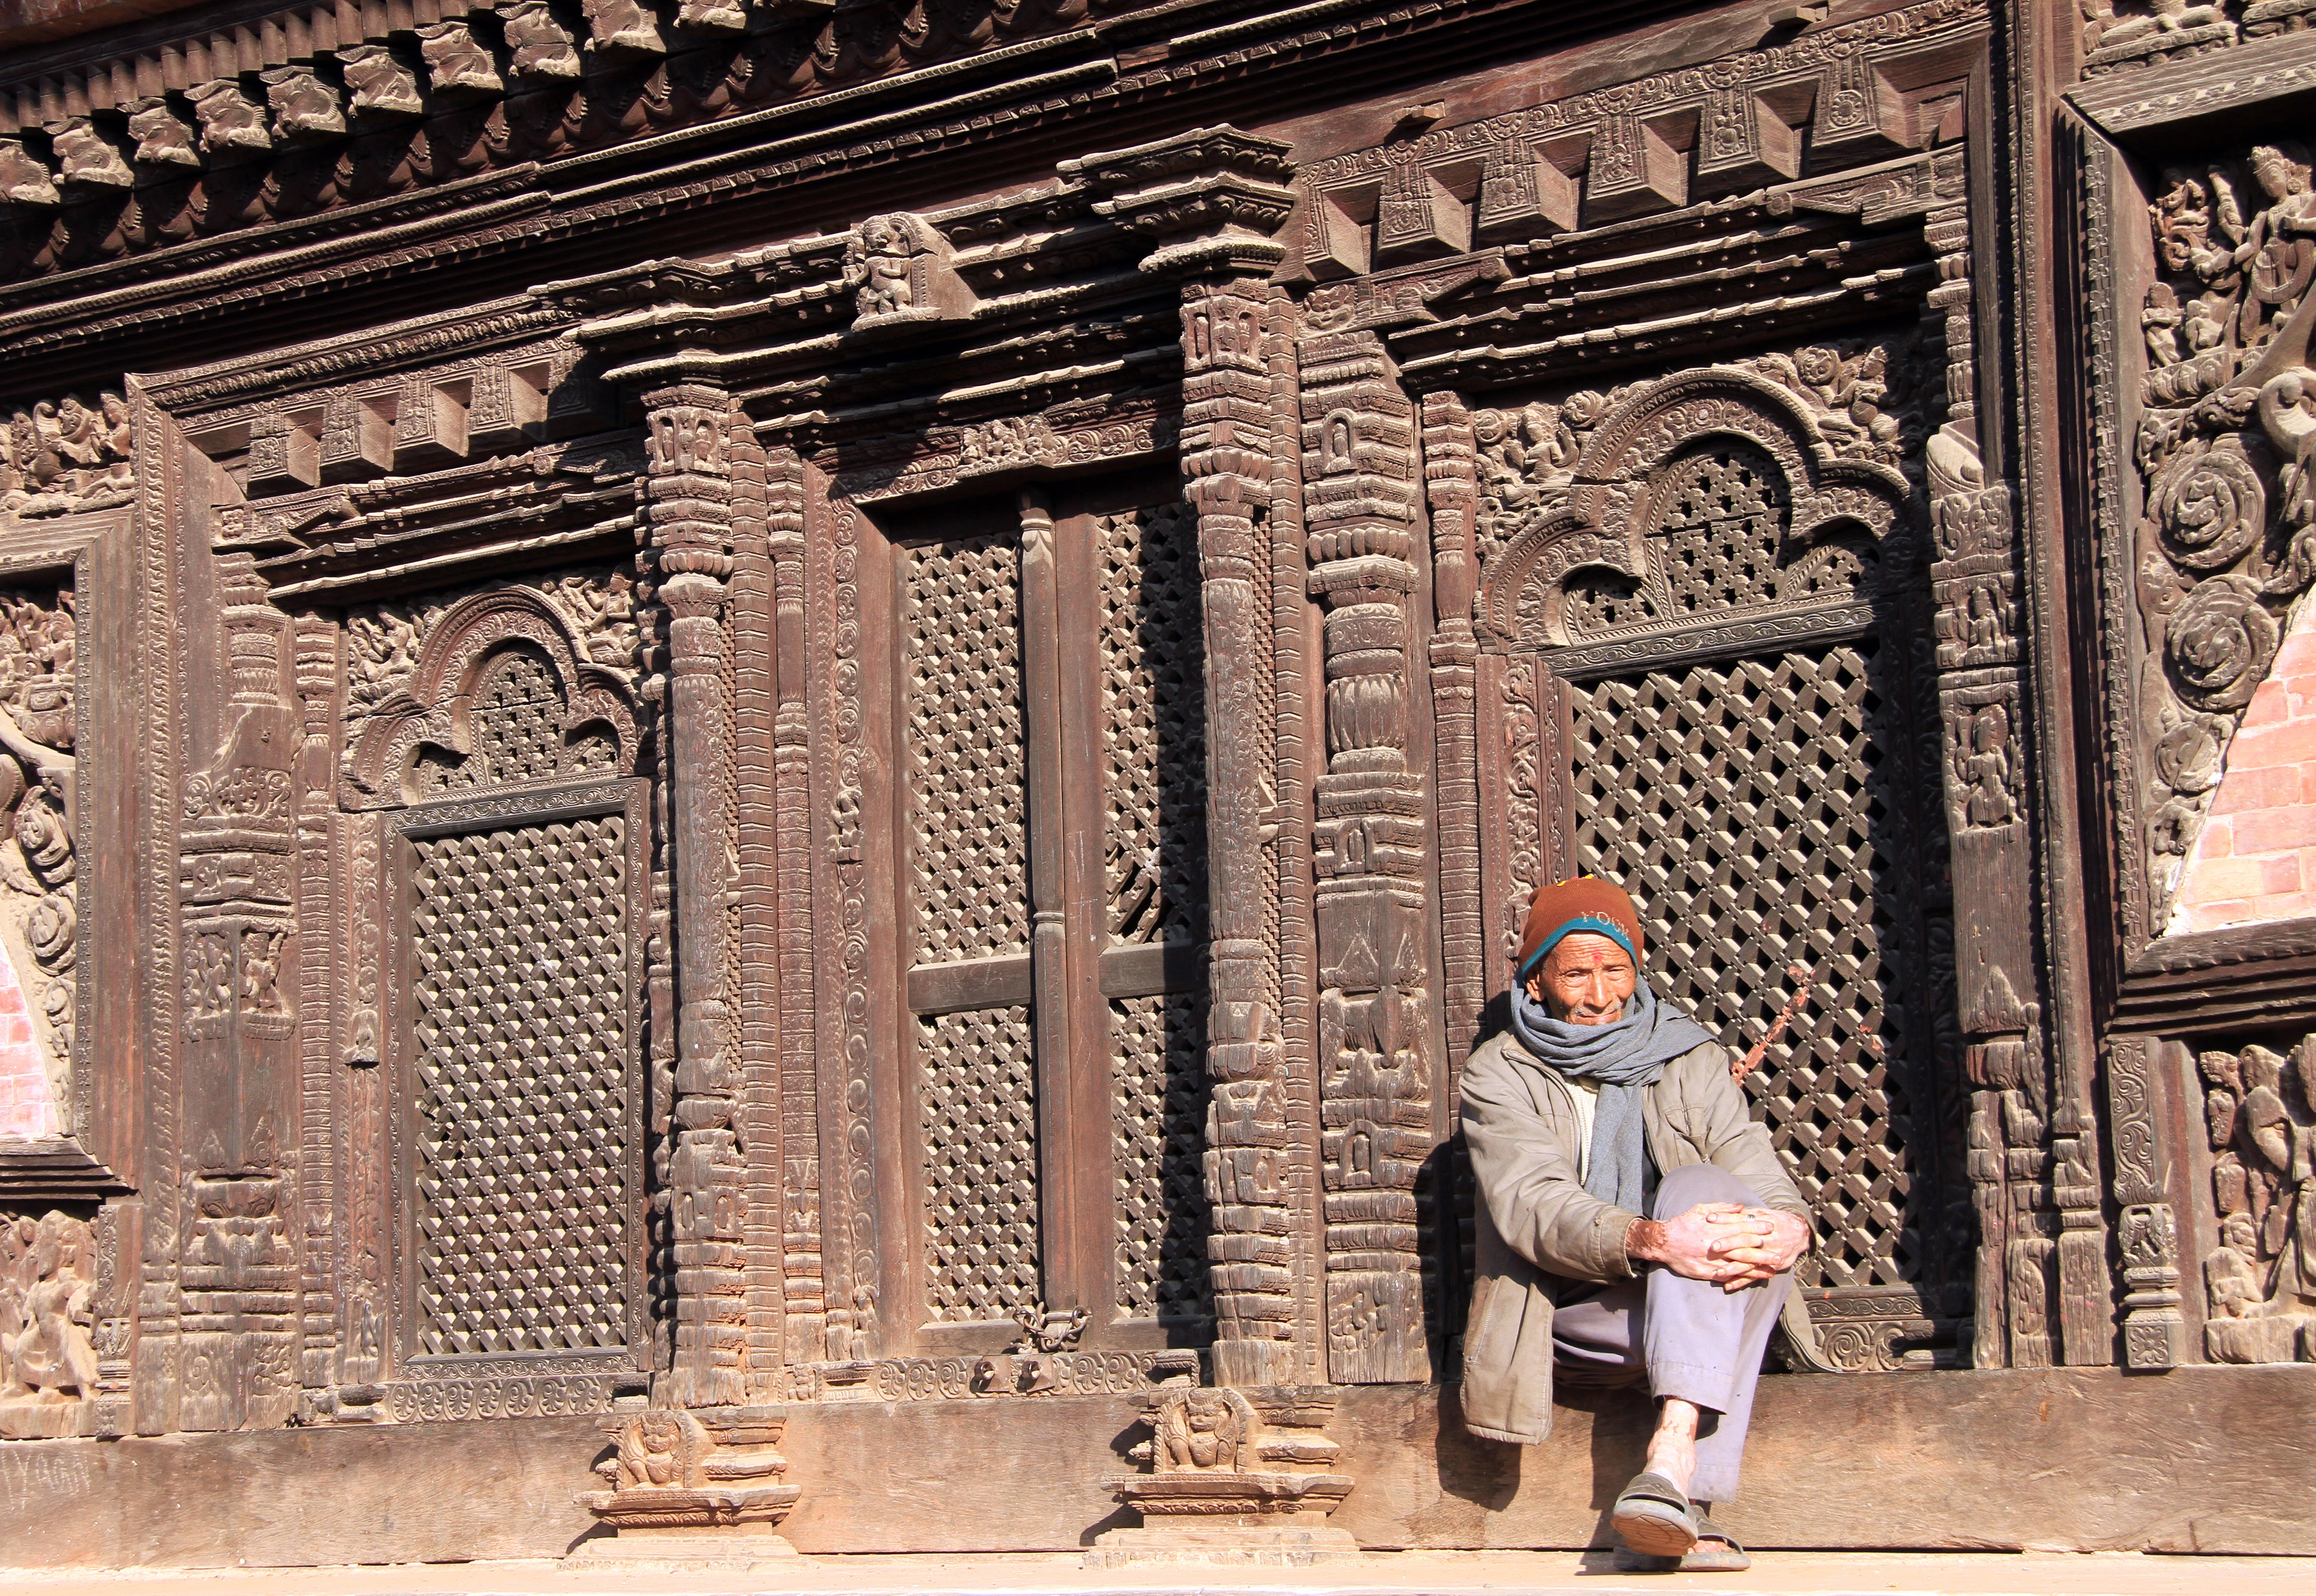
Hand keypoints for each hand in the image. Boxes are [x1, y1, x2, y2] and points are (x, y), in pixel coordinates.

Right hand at [1626, 1202, 1778, 1284]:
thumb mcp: (1700, 1209)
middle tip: (1778, 1251)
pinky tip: (1754, 1278)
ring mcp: (1713, 1260)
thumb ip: (1722, 1208)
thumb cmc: (1683, 1223)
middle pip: (1744, 1247)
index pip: (1741, 1227)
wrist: (1664, 1242)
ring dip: (1757, 1266)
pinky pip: (1728, 1275)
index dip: (1757, 1227)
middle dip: (1763, 1250)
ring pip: (1739, 1263)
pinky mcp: (1708, 1272)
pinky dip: (1742, 1277)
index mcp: (1716, 1228)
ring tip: (1772, 1267)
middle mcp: (1717, 1244)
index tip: (1771, 1227)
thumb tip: (1741, 1207)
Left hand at [1703, 1207, 1809, 1291]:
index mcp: (1761, 1225)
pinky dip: (1741, 1281)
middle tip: (1713, 1247)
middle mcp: (1765, 1241)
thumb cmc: (1778, 1221)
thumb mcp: (1763, 1213)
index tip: (1710, 1219)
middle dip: (1729, 1245)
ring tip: (1718, 1271)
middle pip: (1745, 1242)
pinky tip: (1728, 1285)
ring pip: (1748, 1263)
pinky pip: (1754, 1276)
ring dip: (1733, 1268)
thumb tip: (1728, 1209)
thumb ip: (1746, 1214)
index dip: (1726, 1219)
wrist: (1800, 1234)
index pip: (1741, 1222)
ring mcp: (1768, 1256)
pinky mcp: (1770, 1268)